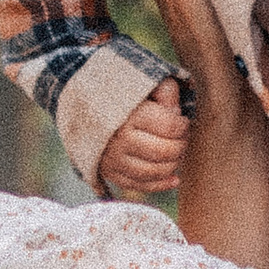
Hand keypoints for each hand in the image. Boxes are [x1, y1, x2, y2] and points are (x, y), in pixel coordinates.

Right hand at [99, 82, 191, 198]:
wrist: (85, 108)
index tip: (183, 122)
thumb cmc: (122, 96)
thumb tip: (177, 112)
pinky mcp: (109, 173)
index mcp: (129, 114)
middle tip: (182, 138)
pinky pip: (139, 185)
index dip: (183, 126)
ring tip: (176, 153)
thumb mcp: (143, 83)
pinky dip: (160, 184)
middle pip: (164, 151)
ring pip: (153, 171)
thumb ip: (165, 91)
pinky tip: (174, 178)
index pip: (169, 126)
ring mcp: (112, 159)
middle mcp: (118, 139)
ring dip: (173, 165)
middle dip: (180, 146)